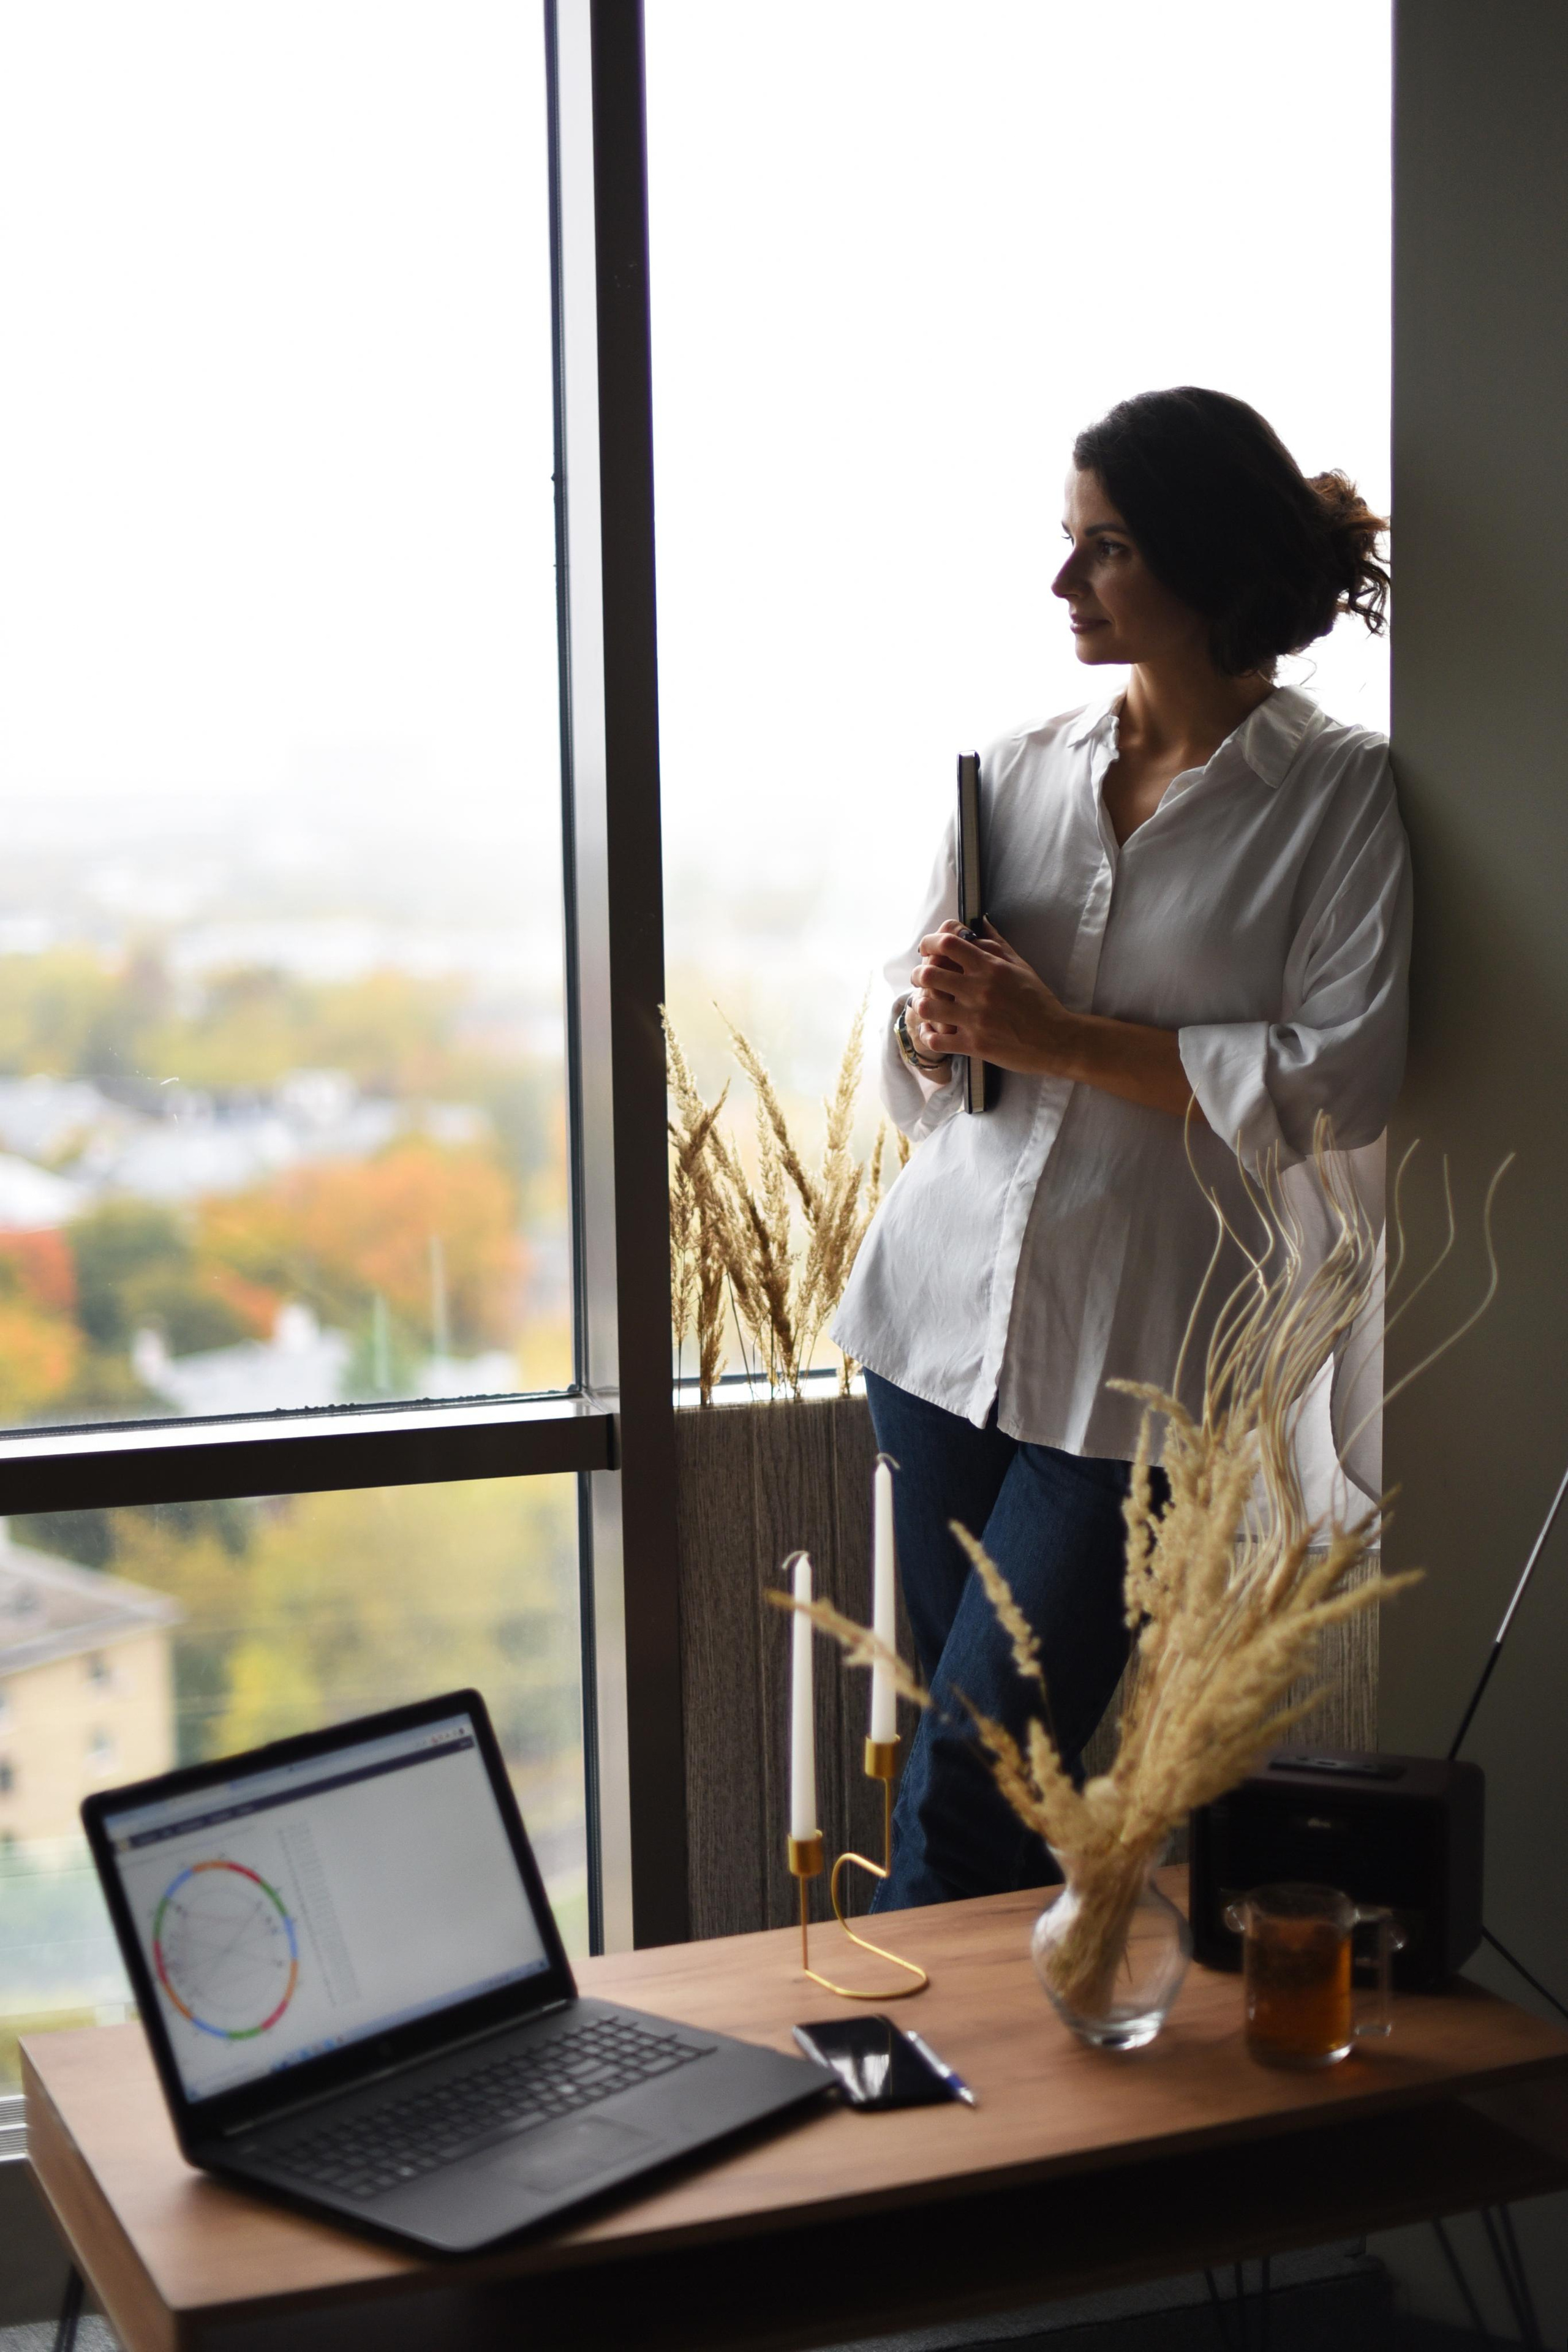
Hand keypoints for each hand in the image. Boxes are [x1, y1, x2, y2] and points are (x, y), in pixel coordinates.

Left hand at [908, 920, 1075, 1074]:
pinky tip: (931, 1030)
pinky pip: (935, 1040)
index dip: (929, 943)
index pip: (948, 944)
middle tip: (921, 978)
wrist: (1056, 1039)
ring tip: (924, 1004)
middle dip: (918, 974)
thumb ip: (996, 943)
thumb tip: (979, 921)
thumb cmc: (1039, 1001)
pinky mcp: (974, 1044)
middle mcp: (979, 990)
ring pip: (926, 1006)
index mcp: (991, 967)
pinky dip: (927, 1034)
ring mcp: (975, 1019)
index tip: (926, 949)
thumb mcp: (1021, 966)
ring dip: (920, 1003)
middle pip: (929, 973)